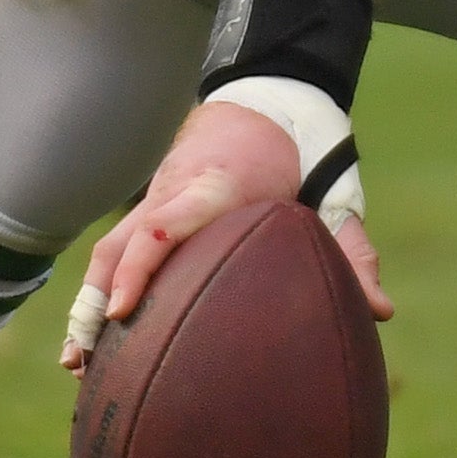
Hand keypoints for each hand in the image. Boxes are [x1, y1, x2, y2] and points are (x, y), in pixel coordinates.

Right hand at [64, 99, 389, 370]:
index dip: (138, 269)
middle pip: (117, 245)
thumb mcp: (334, 192)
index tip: (123, 313)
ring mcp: (157, 196)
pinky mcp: (151, 204)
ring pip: (107, 249)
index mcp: (217, 186)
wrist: (266, 94)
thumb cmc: (301, 147)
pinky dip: (103, 288)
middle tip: (83, 359)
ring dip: (89, 304)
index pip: (166, 224)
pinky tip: (99, 337)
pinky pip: (117, 247)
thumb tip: (379, 312)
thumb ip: (352, 252)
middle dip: (96, 303)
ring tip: (77, 363)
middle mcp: (174, 191)